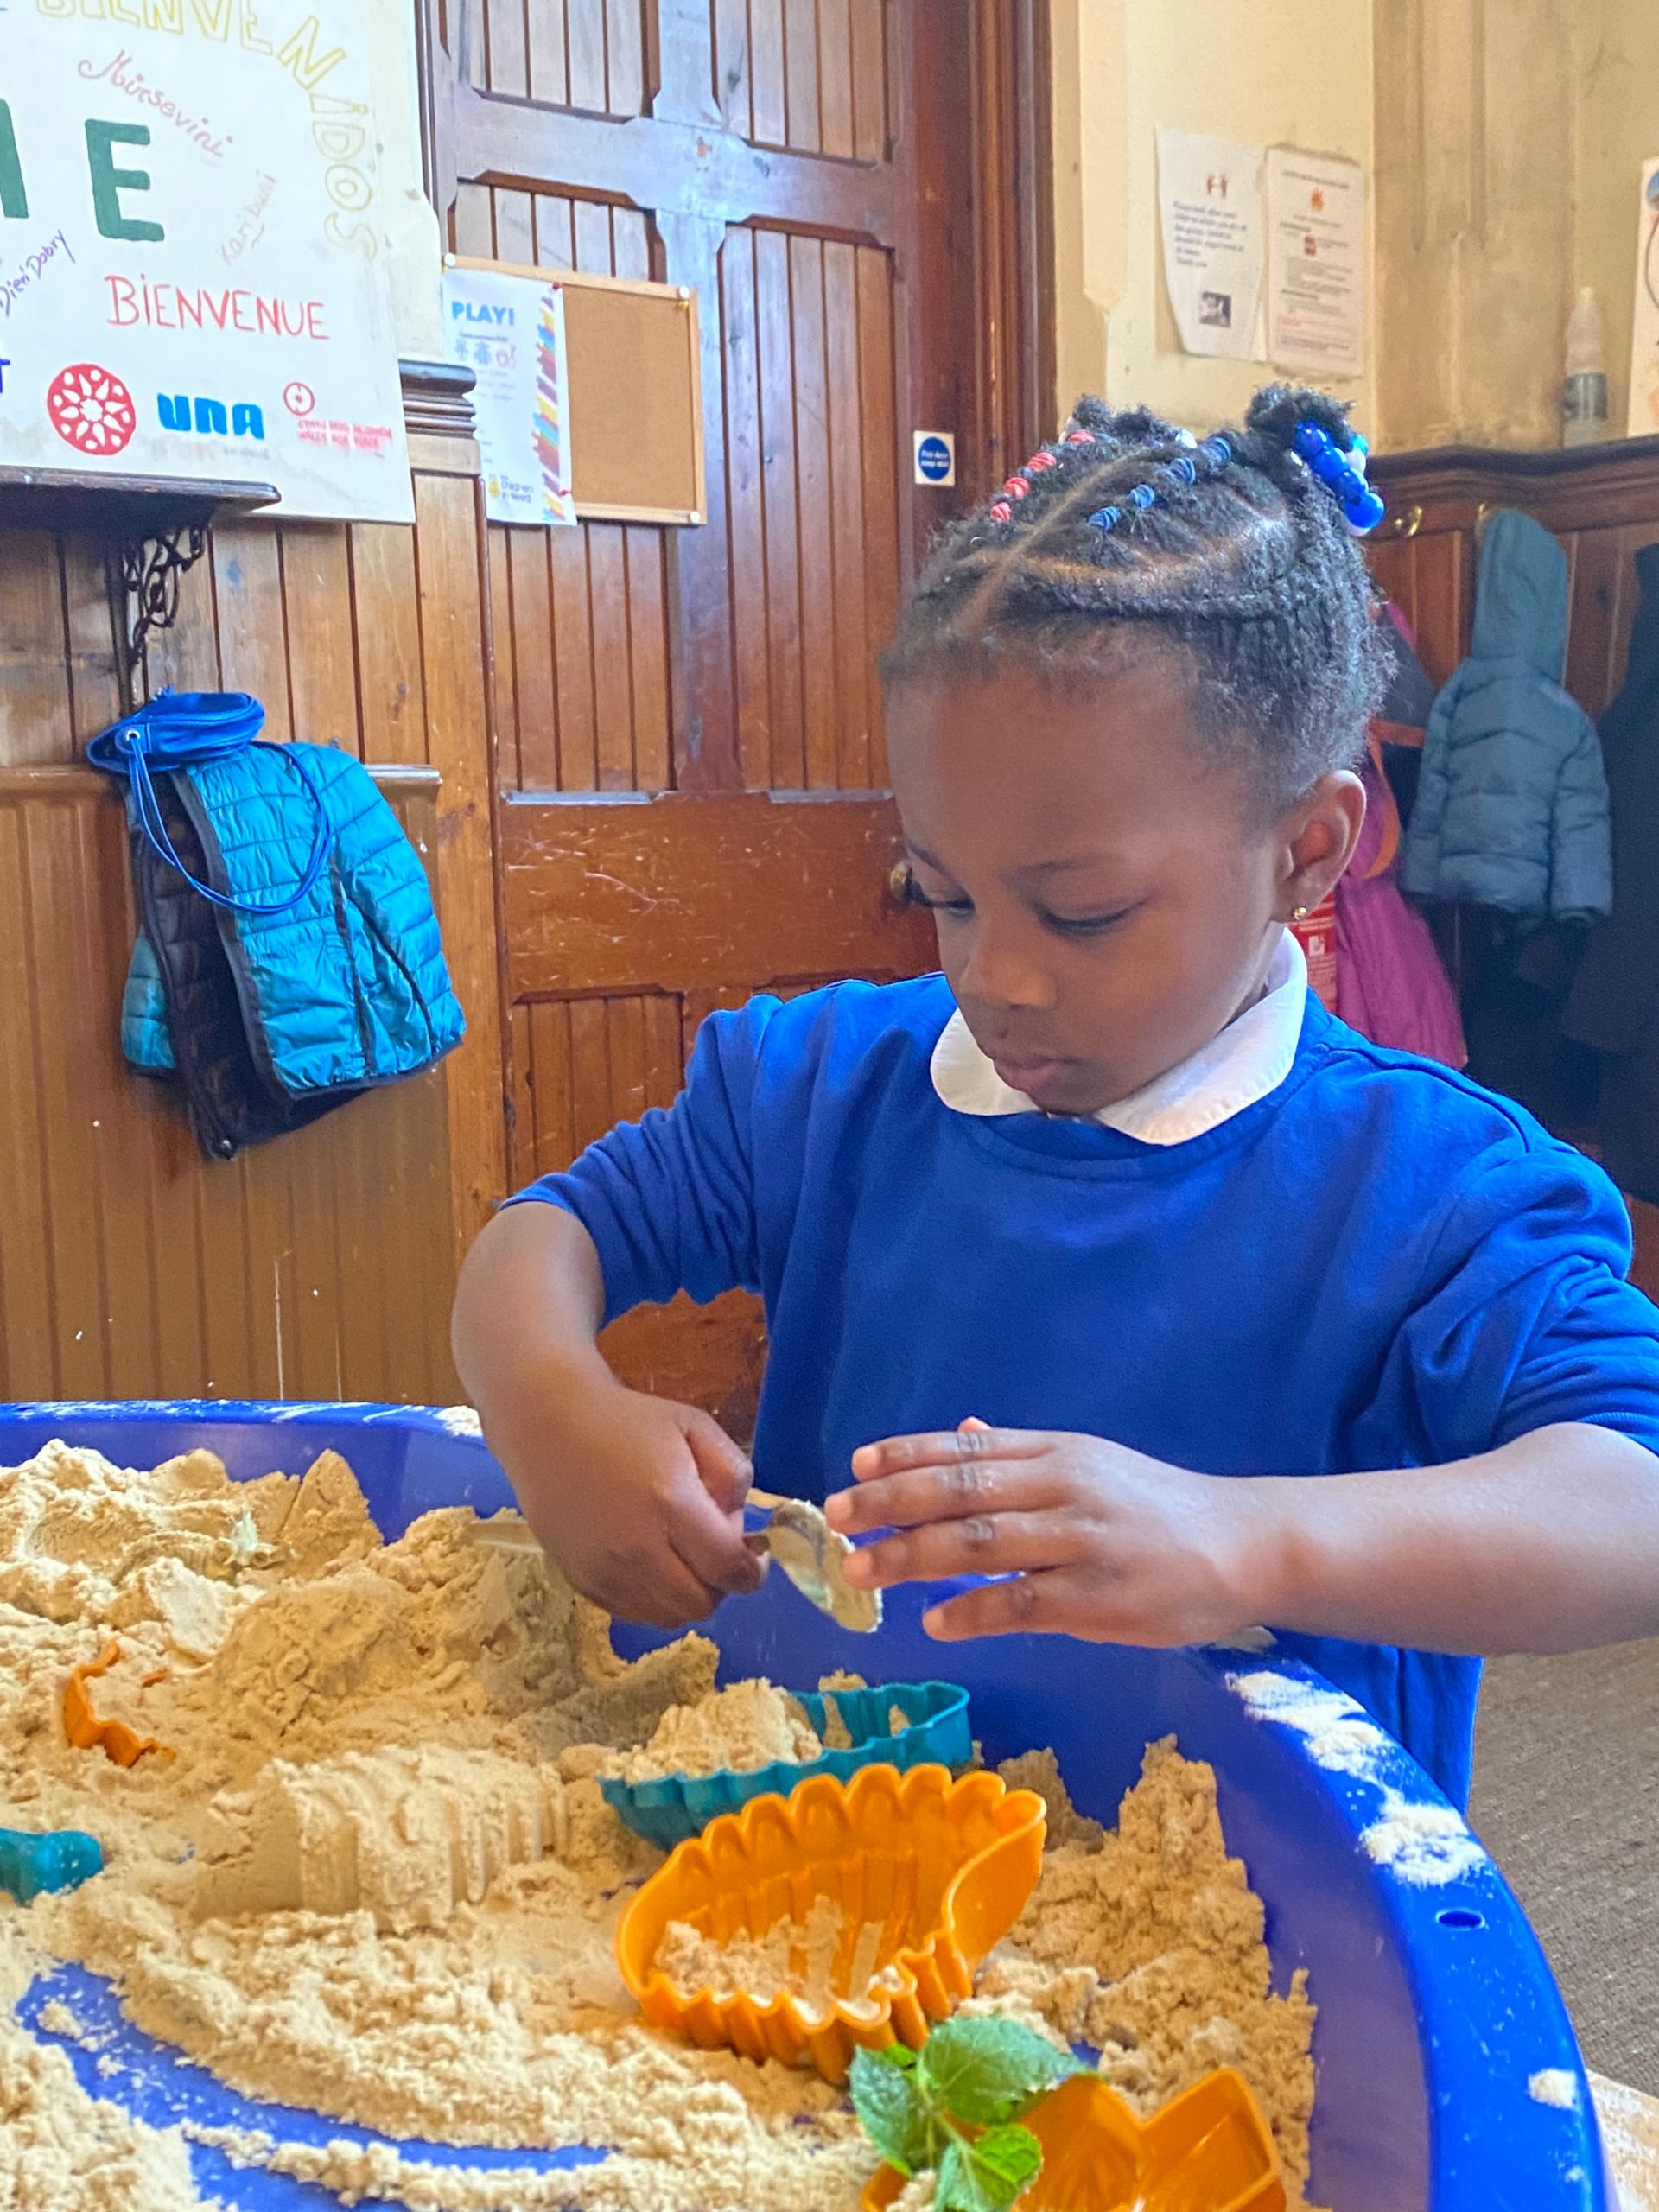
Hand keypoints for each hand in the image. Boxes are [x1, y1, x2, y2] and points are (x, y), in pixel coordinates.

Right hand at [484, 1374, 765, 1629]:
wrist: (548, 1424)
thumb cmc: (627, 1421)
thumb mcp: (695, 1426)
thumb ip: (733, 1474)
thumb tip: (741, 1527)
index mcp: (671, 1504)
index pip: (730, 1570)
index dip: (753, 1570)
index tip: (754, 1554)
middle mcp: (636, 1547)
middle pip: (702, 1604)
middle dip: (721, 1585)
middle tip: (715, 1554)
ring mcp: (604, 1570)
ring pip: (668, 1618)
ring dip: (686, 1595)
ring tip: (682, 1558)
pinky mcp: (581, 1580)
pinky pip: (633, 1614)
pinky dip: (652, 1599)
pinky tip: (650, 1563)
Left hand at [823, 1419, 1269, 1644]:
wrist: (1246, 1546)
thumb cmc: (1159, 1509)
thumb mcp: (1092, 1464)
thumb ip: (1024, 1455)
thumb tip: (963, 1431)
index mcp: (1058, 1453)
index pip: (967, 1448)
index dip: (906, 1455)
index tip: (854, 1465)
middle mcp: (1063, 1488)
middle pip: (961, 1490)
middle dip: (890, 1502)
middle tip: (836, 1517)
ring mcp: (1081, 1542)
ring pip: (979, 1543)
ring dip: (911, 1556)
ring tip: (861, 1569)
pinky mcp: (1098, 1598)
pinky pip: (1021, 1604)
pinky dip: (971, 1612)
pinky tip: (934, 1623)